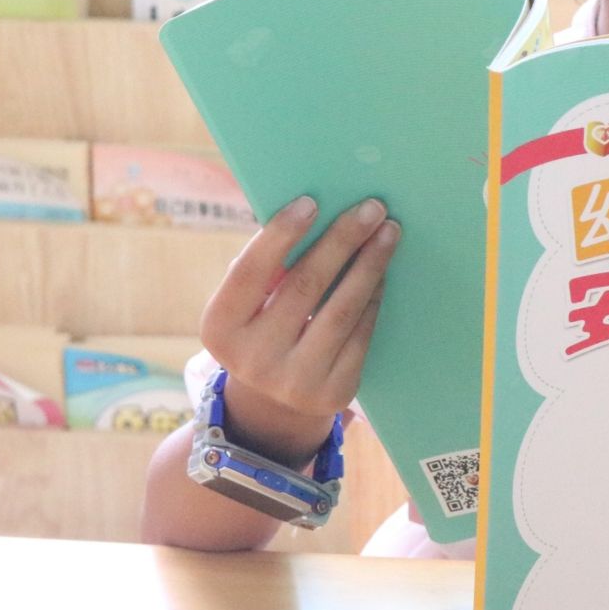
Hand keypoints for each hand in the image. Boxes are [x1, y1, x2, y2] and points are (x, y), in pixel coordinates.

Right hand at [198, 194, 400, 466]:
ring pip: (341, 310)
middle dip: (342, 241)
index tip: (311, 201)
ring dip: (370, 264)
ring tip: (388, 231)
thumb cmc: (260, 331)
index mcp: (220, 329)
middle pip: (305, 286)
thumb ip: (265, 269)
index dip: (280, 235)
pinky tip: (382, 270)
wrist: (272, 408)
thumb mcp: (245, 308)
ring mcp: (295, 381)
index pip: (250, 273)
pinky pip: (360, 333)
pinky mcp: (333, 393)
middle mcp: (253, 359)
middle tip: (371, 207)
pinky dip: (374, 296)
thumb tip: (313, 214)